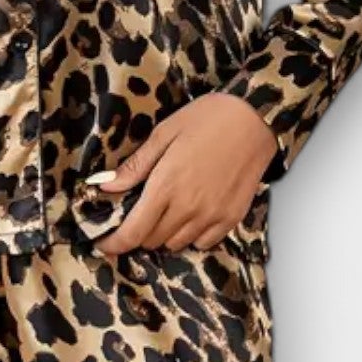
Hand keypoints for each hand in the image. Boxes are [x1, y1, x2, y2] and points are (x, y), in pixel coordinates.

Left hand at [90, 92, 280, 254]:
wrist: (256, 118)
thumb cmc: (209, 119)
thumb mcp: (164, 134)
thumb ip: (136, 166)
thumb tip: (106, 185)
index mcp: (165, 186)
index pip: (132, 233)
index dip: (114, 244)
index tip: (104, 244)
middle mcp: (188, 208)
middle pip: (152, 241)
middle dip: (139, 232)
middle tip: (141, 212)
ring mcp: (212, 216)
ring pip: (176, 244)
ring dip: (165, 233)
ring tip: (169, 209)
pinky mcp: (231, 218)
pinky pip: (203, 243)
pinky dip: (192, 235)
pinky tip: (193, 213)